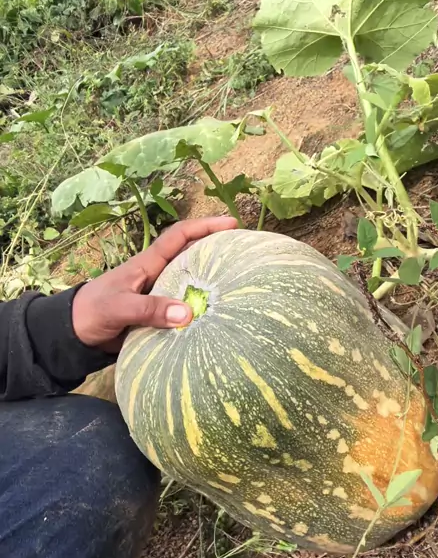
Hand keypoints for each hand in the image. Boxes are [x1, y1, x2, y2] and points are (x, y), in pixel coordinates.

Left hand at [72, 216, 237, 351]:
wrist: (73, 334)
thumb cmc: (92, 312)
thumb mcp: (119, 308)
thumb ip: (149, 309)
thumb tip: (187, 313)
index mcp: (148, 263)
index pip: (179, 236)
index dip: (205, 226)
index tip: (231, 223)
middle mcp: (157, 274)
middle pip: (191, 255)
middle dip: (215, 249)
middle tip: (243, 253)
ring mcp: (157, 294)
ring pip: (189, 282)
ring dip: (210, 281)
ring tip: (238, 284)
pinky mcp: (157, 315)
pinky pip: (183, 307)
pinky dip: (199, 308)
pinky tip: (216, 317)